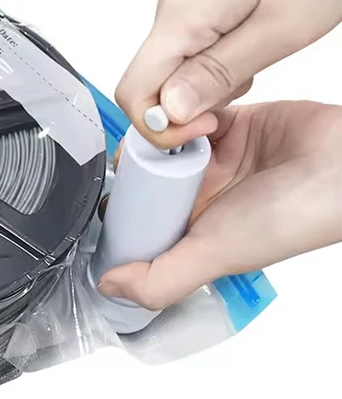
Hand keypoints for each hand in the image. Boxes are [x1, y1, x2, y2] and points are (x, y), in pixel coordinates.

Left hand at [98, 101, 341, 309]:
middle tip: (133, 157)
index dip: (120, 210)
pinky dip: (181, 112)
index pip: (138, 222)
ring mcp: (211, 159)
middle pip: (142, 178)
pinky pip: (186, 114)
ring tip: (160, 133)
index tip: (105, 197)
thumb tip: (110, 286)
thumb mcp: (216, 255)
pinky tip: (182, 115)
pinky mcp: (224, 124)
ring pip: (159, 144)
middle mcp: (199, 196)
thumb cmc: (293, 215)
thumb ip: (162, 278)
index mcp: (192, 231)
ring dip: (155, 136)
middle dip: (133, 166)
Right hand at [115, 0, 341, 148]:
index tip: (202, 130)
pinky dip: (215, 59)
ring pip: (172, 64)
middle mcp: (173, 2)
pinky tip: (254, 45)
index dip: (160, 126)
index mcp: (181, 13)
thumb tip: (167, 111)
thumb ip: (216, 76)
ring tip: (258, 62)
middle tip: (241, 97)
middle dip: (187, 105)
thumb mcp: (278, 31)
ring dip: (205, 82)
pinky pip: (190, 43)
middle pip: (149, 80)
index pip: (131, 92)